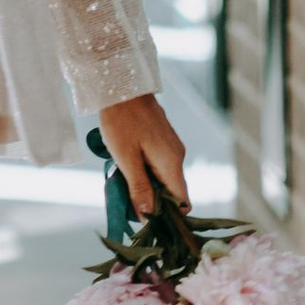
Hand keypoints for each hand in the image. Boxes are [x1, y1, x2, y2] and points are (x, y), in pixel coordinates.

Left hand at [98, 90, 188, 219]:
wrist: (122, 85)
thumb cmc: (121, 121)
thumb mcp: (126, 159)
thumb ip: (139, 188)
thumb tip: (148, 216)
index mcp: (172, 163)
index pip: (182, 201)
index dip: (168, 214)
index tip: (148, 219)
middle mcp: (177, 156)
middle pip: (171, 190)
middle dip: (151, 198)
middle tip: (126, 197)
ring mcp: (171, 147)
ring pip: (163, 177)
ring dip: (145, 182)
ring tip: (122, 177)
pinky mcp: (162, 139)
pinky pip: (158, 163)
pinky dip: (144, 169)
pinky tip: (126, 163)